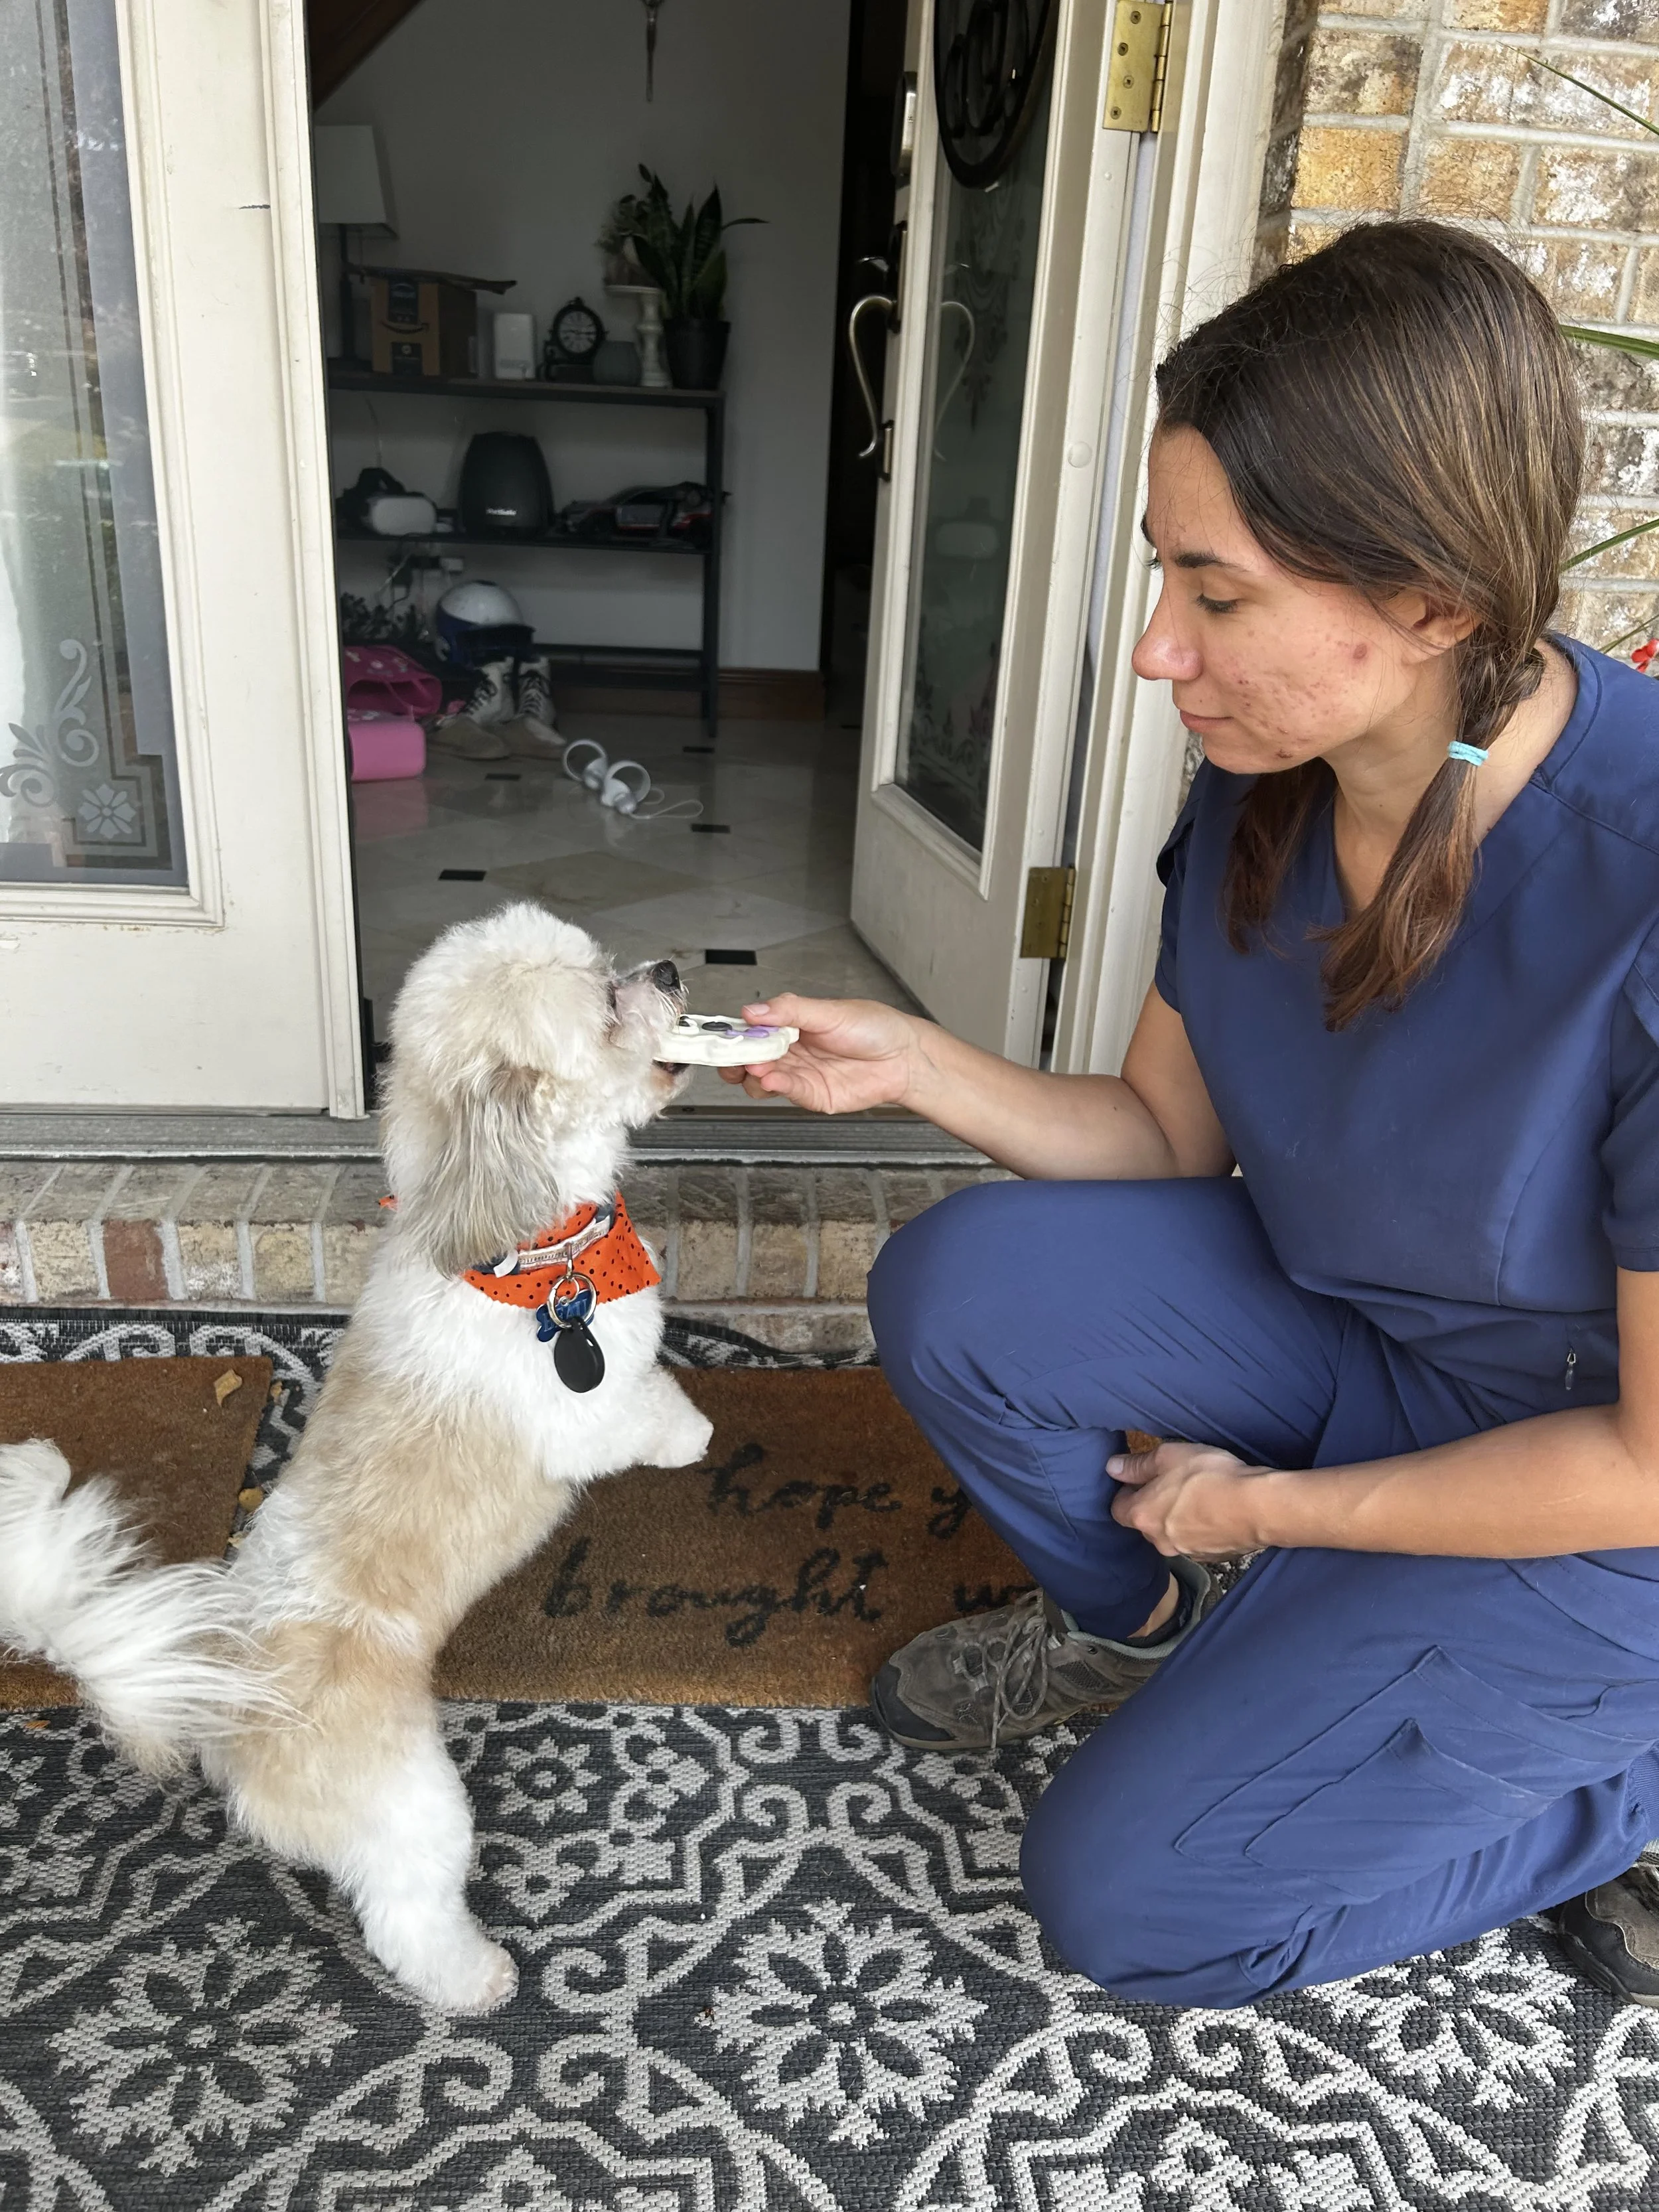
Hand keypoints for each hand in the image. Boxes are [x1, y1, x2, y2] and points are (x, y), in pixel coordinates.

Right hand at [717, 993, 924, 1114]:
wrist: (904, 1058)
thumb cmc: (874, 1028)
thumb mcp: (829, 1011)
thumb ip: (789, 1010)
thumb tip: (753, 1010)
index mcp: (790, 1024)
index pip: (751, 1030)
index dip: (733, 1034)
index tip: (719, 1035)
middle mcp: (790, 1051)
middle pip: (748, 1058)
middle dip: (734, 1058)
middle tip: (731, 1055)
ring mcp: (799, 1075)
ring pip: (759, 1079)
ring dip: (752, 1073)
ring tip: (757, 1065)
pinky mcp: (811, 1095)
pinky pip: (785, 1092)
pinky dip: (774, 1085)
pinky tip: (772, 1077)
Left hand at [1108, 1440, 1275, 1558]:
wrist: (1257, 1507)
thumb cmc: (1209, 1476)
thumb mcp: (1168, 1456)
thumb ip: (1137, 1464)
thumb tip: (1112, 1467)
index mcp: (1142, 1516)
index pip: (1118, 1509)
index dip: (1127, 1492)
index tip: (1141, 1477)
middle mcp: (1159, 1540)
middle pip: (1145, 1522)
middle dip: (1153, 1504)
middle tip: (1173, 1482)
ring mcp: (1185, 1552)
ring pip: (1171, 1533)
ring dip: (1177, 1517)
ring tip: (1198, 1494)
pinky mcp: (1210, 1557)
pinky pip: (1195, 1541)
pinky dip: (1199, 1528)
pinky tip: (1215, 1510)